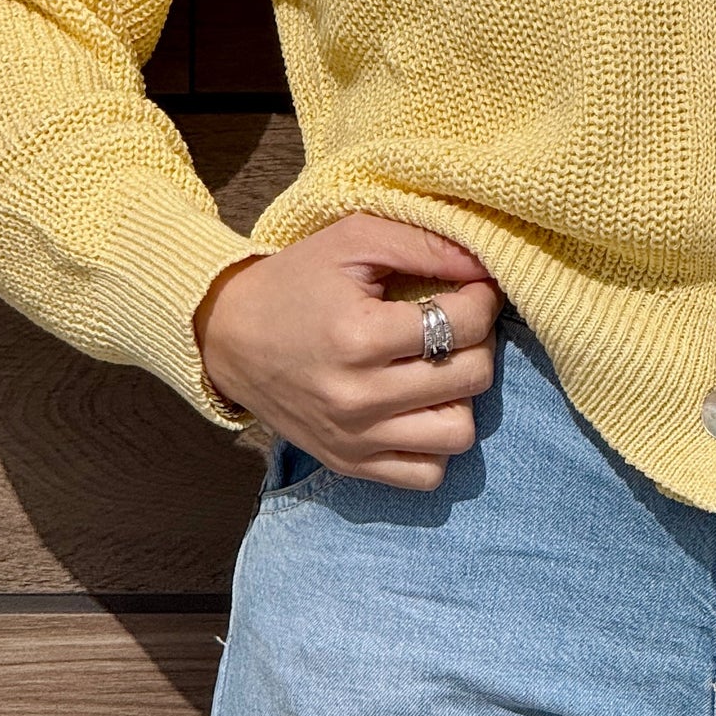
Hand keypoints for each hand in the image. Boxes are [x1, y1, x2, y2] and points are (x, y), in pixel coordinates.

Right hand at [193, 212, 503, 488]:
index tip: (472, 288)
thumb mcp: (354, 239)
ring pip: (457, 434)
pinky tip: (421, 407)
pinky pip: (426, 476)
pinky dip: (436, 443)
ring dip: (462, 397)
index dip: (483, 299)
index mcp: (359, 336)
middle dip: (479, 343)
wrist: (228, 334)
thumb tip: (487, 266)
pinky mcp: (348, 464)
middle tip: (459, 323)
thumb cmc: (296, 280)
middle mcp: (358, 397)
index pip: (463, 325)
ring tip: (440, 367)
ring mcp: (354, 439)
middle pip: (470, 379)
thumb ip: (425, 245)